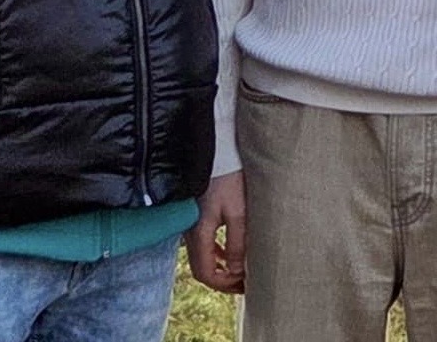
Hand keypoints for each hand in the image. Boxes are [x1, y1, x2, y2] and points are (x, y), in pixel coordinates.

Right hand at [185, 171, 247, 292]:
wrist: (215, 151)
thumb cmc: (227, 178)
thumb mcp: (237, 211)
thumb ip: (237, 243)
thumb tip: (238, 270)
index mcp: (199, 234)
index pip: (206, 274)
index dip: (225, 284)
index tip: (245, 286)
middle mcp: (191, 233)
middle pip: (203, 269)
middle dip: (224, 280)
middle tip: (245, 284)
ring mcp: (192, 225)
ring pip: (204, 257)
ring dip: (222, 267)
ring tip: (242, 271)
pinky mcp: (197, 216)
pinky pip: (205, 244)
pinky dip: (218, 254)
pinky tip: (230, 252)